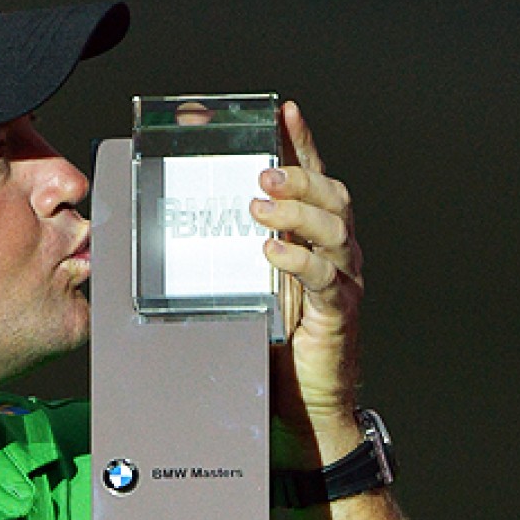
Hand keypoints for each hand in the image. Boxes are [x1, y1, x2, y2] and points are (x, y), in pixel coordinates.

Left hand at [251, 101, 364, 465]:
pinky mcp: (339, 312)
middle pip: (333, 196)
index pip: (313, 181)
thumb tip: (175, 230)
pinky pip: (327, 277)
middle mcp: (336, 253)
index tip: (283, 112)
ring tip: (262, 204)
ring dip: (298, 211)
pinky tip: (272, 252)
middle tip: (262, 171)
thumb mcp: (245, 290)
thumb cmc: (272, 344)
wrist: (304, 407)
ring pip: (335, 229)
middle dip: (300, 175)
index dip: (302, 144)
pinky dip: (299, 260)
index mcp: (314, 241)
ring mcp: (343, 281)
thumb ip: (227, 258)